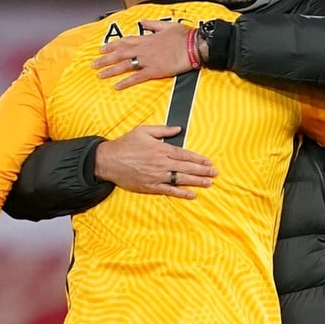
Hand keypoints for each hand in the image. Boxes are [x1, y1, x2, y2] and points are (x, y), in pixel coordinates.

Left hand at [93, 20, 192, 89]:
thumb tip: (142, 22)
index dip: (112, 46)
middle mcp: (143, 49)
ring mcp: (147, 60)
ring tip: (100, 75)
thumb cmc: (183, 35)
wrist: (194, 46)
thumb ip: (152, 24)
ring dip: (111, 70)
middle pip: (120, 54)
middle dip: (105, 59)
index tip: (102, 49)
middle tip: (94, 64)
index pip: (124, 41)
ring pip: (124, 65)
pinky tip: (116, 86)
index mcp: (146, 38)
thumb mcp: (167, 25)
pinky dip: (125, 82)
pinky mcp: (154, 71)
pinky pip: (136, 77)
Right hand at [95, 125, 217, 198]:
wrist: (109, 161)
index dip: (199, 159)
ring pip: (181, 179)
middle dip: (202, 171)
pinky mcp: (150, 186)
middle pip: (187, 168)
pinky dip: (181, 193)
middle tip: (215, 174)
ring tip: (209, 183)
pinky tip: (192, 194)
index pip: (185, 154)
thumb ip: (163, 130)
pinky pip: (169, 191)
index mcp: (161, 149)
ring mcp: (157, 176)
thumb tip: (178, 129)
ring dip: (197, 181)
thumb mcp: (144, 130)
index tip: (209, 162)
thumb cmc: (126, 144)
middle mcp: (162, 163)